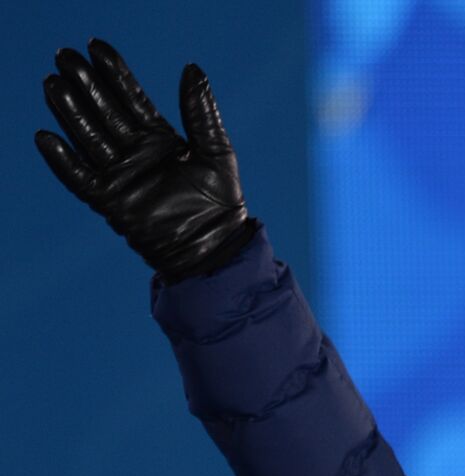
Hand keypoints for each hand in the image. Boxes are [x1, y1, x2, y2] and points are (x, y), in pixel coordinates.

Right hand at [35, 38, 257, 282]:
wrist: (216, 246)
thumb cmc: (222, 201)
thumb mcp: (215, 150)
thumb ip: (201, 112)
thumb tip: (192, 68)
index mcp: (158, 138)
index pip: (131, 98)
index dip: (114, 72)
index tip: (97, 46)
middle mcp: (135, 153)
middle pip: (104, 111)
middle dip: (85, 84)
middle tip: (65, 56)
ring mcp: (120, 175)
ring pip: (88, 137)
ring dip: (70, 112)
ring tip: (54, 85)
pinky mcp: (110, 200)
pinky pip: (79, 178)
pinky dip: (63, 160)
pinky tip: (47, 138)